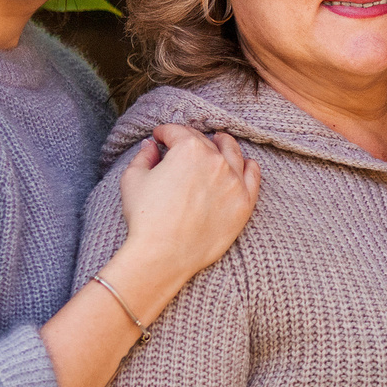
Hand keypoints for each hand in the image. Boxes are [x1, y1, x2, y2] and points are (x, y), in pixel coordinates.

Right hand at [116, 122, 260, 290]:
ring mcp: (234, 181)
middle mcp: (216, 160)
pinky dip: (249, 166)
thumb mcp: (133, 179)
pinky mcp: (244, 203)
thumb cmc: (145, 218)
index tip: (159, 137)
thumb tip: (150, 146)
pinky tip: (246, 163)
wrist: (164, 255)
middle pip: (204, 141)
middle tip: (182, 144)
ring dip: (224, 144)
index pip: (177, 132)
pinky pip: (253, 176)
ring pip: (233, 152)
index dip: (164, 132)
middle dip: (189, 139)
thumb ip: (143, 156)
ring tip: (219, 141)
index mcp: (189, 149)